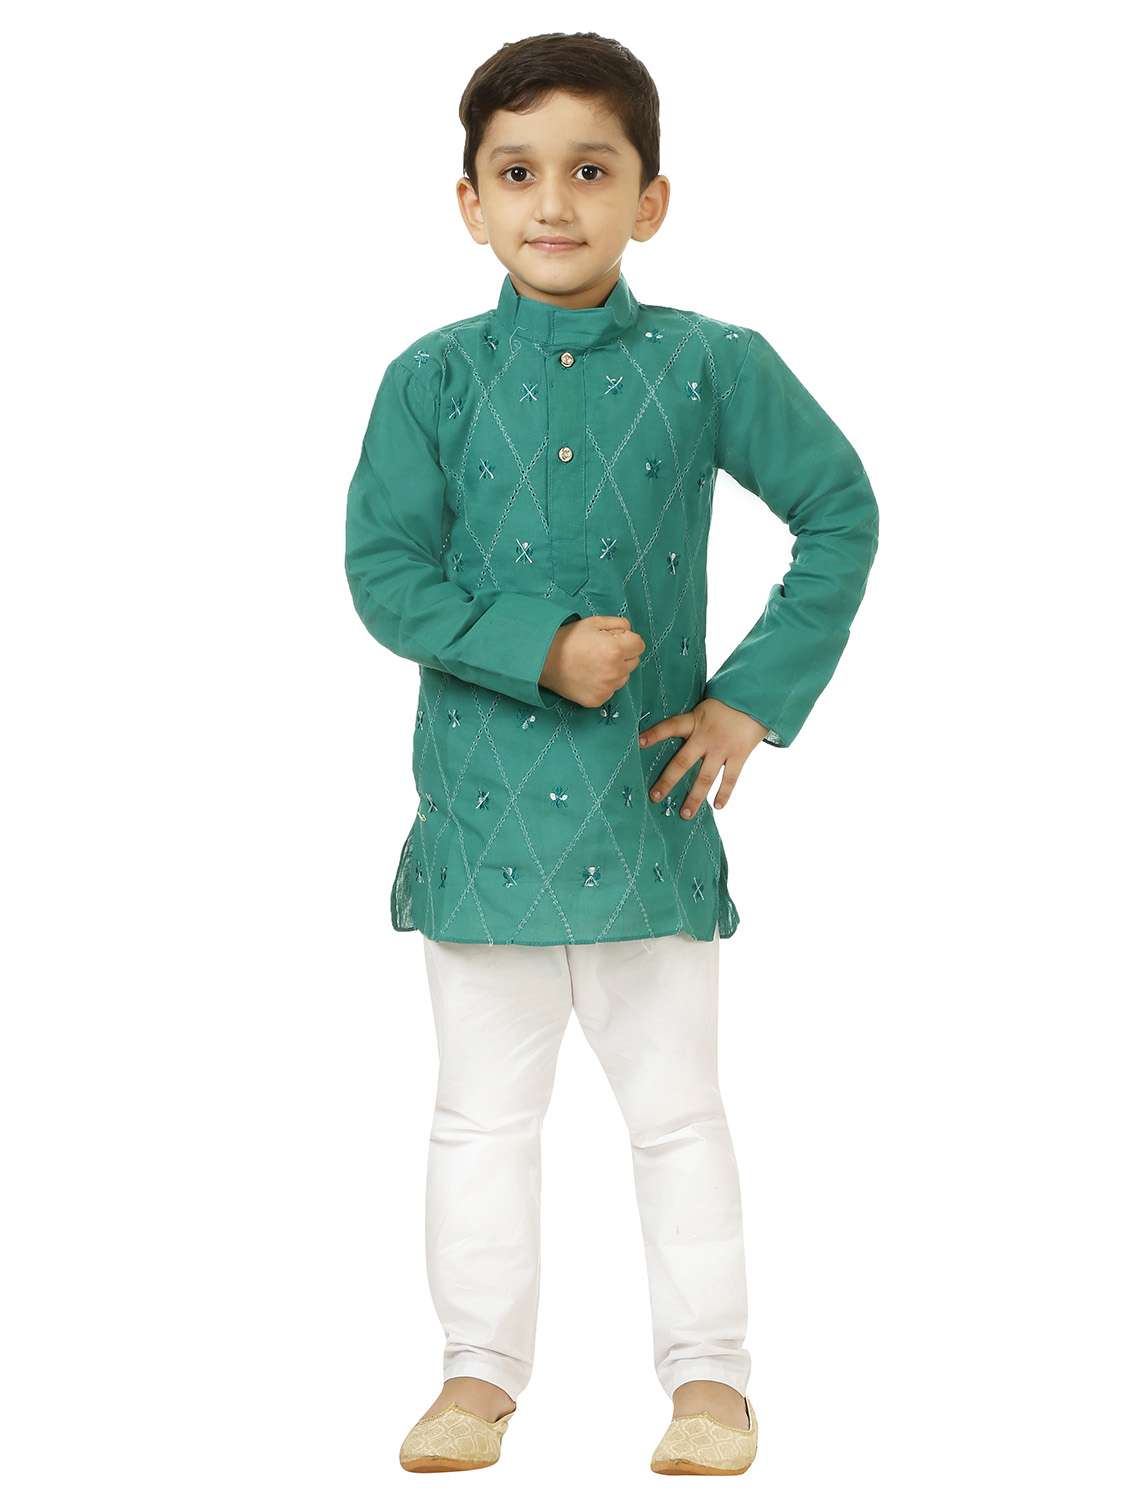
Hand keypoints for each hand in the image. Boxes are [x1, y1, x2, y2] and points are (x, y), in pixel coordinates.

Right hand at [541, 615, 645, 707]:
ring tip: (594, 664)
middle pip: (633, 662)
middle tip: (602, 651)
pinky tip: (589, 676)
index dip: (628, 640)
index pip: (639, 645)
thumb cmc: (568, 639)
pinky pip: (611, 690)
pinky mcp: (598, 700)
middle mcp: (614, 671)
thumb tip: (629, 632)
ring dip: (615, 670)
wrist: (543, 661)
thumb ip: (619, 624)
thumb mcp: (594, 622)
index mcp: (615, 650)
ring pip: (623, 677)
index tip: (614, 640)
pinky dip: (604, 684)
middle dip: (623, 655)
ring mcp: (606, 688)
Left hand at [638, 698, 768, 816]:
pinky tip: (717, 806)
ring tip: (685, 814)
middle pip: (682, 762)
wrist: (755, 699)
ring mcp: (722, 748)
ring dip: (695, 797)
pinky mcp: (739, 754)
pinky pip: (730, 778)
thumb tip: (672, 737)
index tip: (638, 742)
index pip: (669, 727)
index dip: (654, 734)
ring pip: (705, 777)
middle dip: (668, 781)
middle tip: (655, 797)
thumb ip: (690, 723)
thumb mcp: (703, 708)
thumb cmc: (725, 705)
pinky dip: (724, 793)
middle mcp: (705, 737)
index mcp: (694, 721)